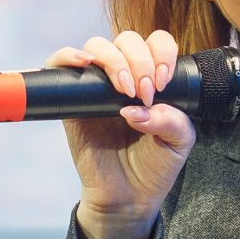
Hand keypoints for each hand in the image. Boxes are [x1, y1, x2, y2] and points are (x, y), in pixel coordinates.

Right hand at [47, 30, 194, 238]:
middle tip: (144, 93)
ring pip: (97, 47)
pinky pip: (60, 64)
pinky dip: (68, 56)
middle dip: (139, 61)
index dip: (161, 53)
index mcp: (152, 79)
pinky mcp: (71, 102)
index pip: (156, 43)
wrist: (127, 198)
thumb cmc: (153, 167)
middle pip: (127, 40)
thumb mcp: (179, 143)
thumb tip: (138, 108)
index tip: (162, 83)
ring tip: (123, 90)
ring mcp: (95, 88)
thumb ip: (172, 120)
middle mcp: (123, 77)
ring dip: (113, 60)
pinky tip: (85, 64)